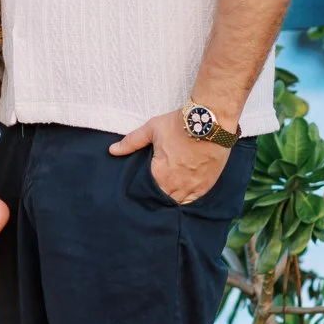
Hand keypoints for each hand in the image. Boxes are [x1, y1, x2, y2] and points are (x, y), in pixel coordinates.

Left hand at [108, 111, 229, 204]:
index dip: (145, 191)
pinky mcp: (207, 185)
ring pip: (179, 202)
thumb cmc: (179, 124)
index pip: (148, 192)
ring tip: (168, 194)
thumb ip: (132, 142)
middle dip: (159, 196)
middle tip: (157, 190)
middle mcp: (176, 185)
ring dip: (173, 198)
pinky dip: (188, 198)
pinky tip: (183, 194)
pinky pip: (194, 200)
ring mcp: (193, 187)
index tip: (144, 189)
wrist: (210, 121)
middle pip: (163, 199)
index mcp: (160, 175)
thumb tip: (112, 150)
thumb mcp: (152, 129)